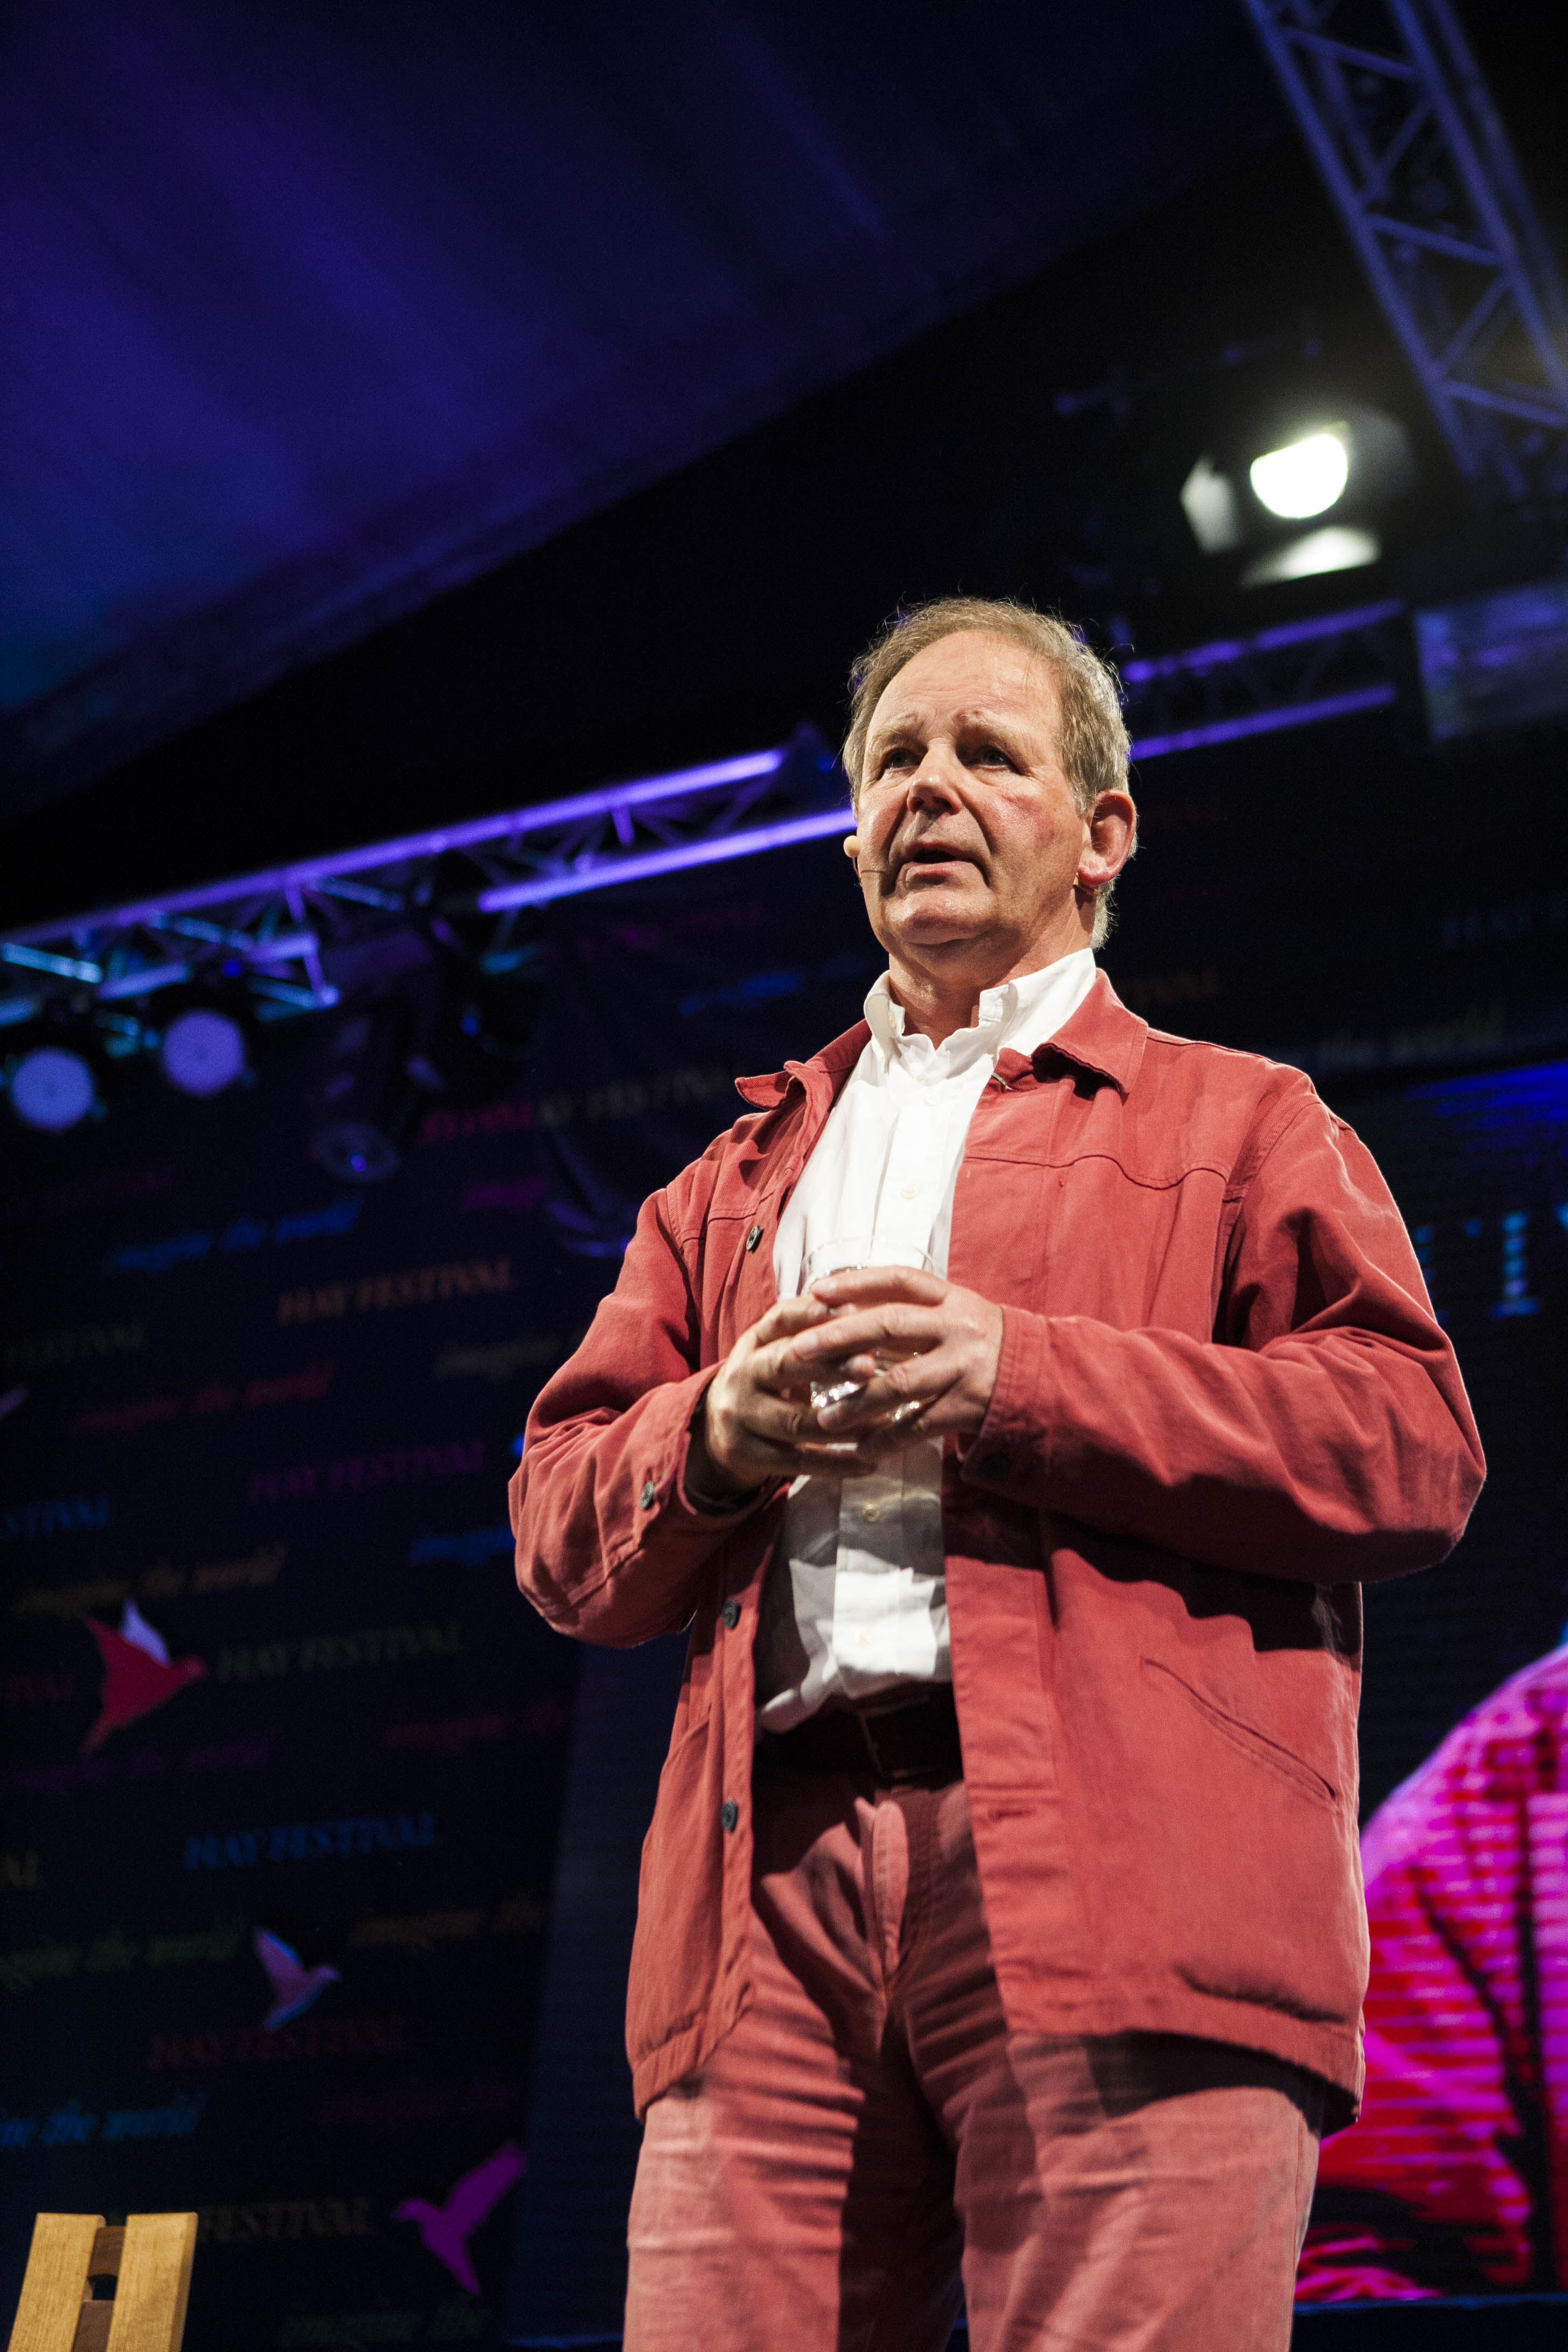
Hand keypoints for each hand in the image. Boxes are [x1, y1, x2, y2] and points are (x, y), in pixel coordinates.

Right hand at [687, 1290, 908, 1500]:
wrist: (719, 1428)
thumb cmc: (769, 1381)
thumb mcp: (778, 1350)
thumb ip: (814, 1333)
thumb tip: (872, 1310)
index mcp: (755, 1341)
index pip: (782, 1318)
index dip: (815, 1313)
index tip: (855, 1310)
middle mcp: (743, 1373)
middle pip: (785, 1365)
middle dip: (829, 1365)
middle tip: (869, 1365)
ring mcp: (742, 1415)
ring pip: (795, 1421)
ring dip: (843, 1423)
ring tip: (883, 1422)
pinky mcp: (747, 1453)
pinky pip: (797, 1461)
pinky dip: (836, 1464)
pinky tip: (869, 1463)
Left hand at [781, 1266, 1002, 1446]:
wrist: (1044, 1378)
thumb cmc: (984, 1345)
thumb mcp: (956, 1316)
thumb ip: (912, 1314)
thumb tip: (846, 1312)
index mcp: (951, 1298)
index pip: (898, 1281)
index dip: (856, 1283)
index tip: (817, 1291)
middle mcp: (957, 1327)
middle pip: (889, 1326)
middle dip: (839, 1338)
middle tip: (798, 1351)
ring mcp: (964, 1366)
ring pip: (900, 1382)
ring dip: (857, 1403)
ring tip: (824, 1419)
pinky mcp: (970, 1405)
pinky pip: (920, 1425)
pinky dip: (889, 1438)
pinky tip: (863, 1449)